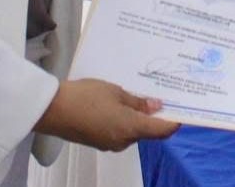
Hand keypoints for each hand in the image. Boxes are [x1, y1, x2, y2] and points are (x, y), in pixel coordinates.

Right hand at [35, 79, 178, 150]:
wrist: (51, 109)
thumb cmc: (85, 97)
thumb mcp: (116, 92)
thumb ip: (138, 102)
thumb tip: (156, 106)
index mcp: (131, 128)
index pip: (163, 130)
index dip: (175, 121)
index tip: (183, 109)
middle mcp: (123, 141)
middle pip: (148, 131)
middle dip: (155, 115)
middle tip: (160, 94)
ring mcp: (110, 143)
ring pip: (133, 131)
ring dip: (138, 117)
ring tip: (138, 95)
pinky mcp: (98, 141)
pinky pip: (118, 131)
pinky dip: (123, 120)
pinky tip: (120, 103)